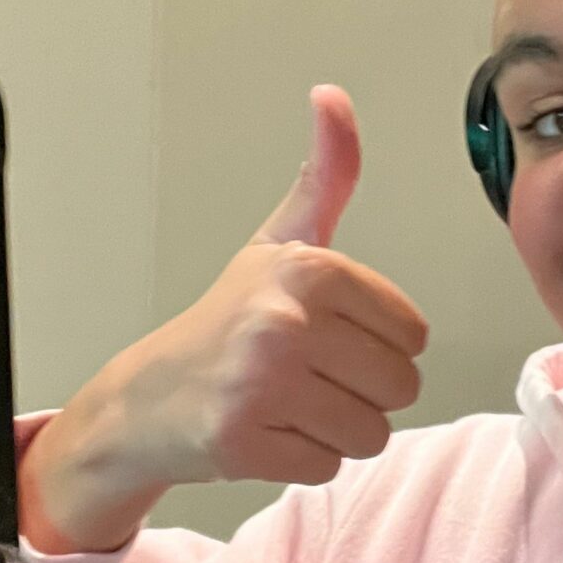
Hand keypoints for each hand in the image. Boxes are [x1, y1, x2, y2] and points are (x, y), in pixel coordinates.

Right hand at [21, 87, 427, 550]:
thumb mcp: (282, 241)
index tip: (327, 336)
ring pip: (370, 433)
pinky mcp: (243, 442)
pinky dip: (302, 459)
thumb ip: (326, 176)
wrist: (149, 396)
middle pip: (400, 387)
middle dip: (362, 391)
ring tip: (289, 405)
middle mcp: (285, 321)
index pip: (413, 335)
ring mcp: (262, 385)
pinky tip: (266, 432)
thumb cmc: (229, 319)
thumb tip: (332, 96)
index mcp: (309, 269)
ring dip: (336, 429)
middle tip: (308, 376)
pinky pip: (327, 466)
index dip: (378, 344)